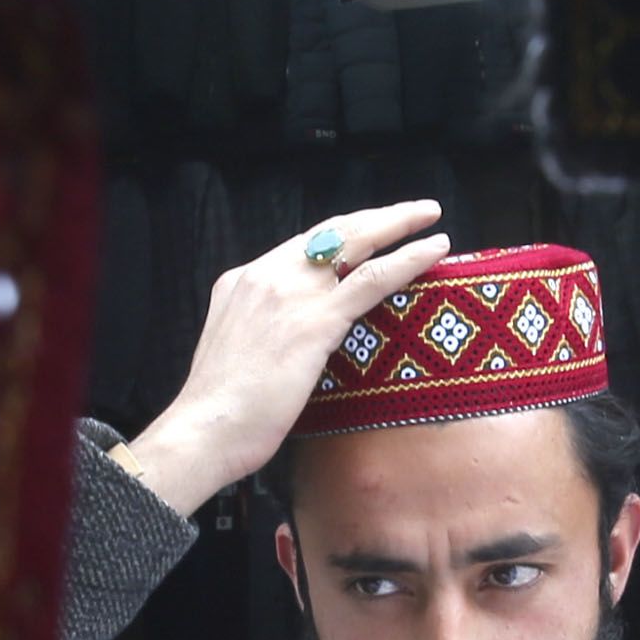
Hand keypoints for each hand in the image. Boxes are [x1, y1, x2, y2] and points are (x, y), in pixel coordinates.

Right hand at [114, 201, 449, 509]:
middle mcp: (266, 274)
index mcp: (243, 280)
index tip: (372, 230)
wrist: (206, 429)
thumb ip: (265, 329)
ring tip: (431, 217)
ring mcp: (292, 293)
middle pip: (333, 231)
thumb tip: (296, 337)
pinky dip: (408, 259)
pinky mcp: (317, 319)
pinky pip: (373, 278)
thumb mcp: (239, 349)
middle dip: (378, 216)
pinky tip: (433, 249)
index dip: (343, 234)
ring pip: (357, 242)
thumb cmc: (221, 408)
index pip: (304, 245)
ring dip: (399, 225)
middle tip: (416, 210)